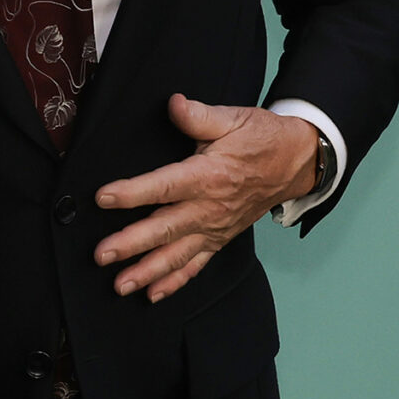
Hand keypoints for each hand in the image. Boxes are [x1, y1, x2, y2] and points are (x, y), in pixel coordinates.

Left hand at [91, 97, 318, 301]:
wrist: (297, 162)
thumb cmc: (262, 139)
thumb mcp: (233, 118)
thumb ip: (199, 114)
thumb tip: (174, 104)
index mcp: (209, 175)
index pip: (164, 186)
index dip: (132, 193)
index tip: (103, 198)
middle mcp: (210, 208)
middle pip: (165, 228)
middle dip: (131, 244)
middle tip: (101, 254)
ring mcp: (215, 228)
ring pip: (178, 255)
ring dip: (148, 271)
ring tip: (120, 285)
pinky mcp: (220, 239)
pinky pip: (196, 266)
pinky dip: (175, 282)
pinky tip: (152, 295)